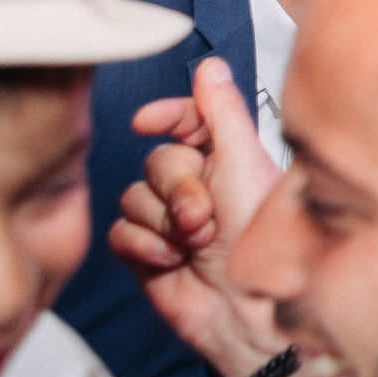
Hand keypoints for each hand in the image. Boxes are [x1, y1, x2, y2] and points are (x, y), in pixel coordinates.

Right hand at [107, 58, 285, 376]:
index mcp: (227, 158)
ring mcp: (169, 220)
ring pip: (133, 198)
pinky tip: (173, 261)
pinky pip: (119, 233)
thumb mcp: (244, 163)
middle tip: (205, 217)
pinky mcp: (147, 253)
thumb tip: (210, 65)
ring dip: (163, 222)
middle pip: (157, 162)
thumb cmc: (258, 238)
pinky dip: (144, 246)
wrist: (247, 311)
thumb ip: (222, 113)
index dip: (167, 116)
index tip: (146, 121)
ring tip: (198, 243)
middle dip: (177, 189)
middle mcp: (198, 186)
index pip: (186, 121)